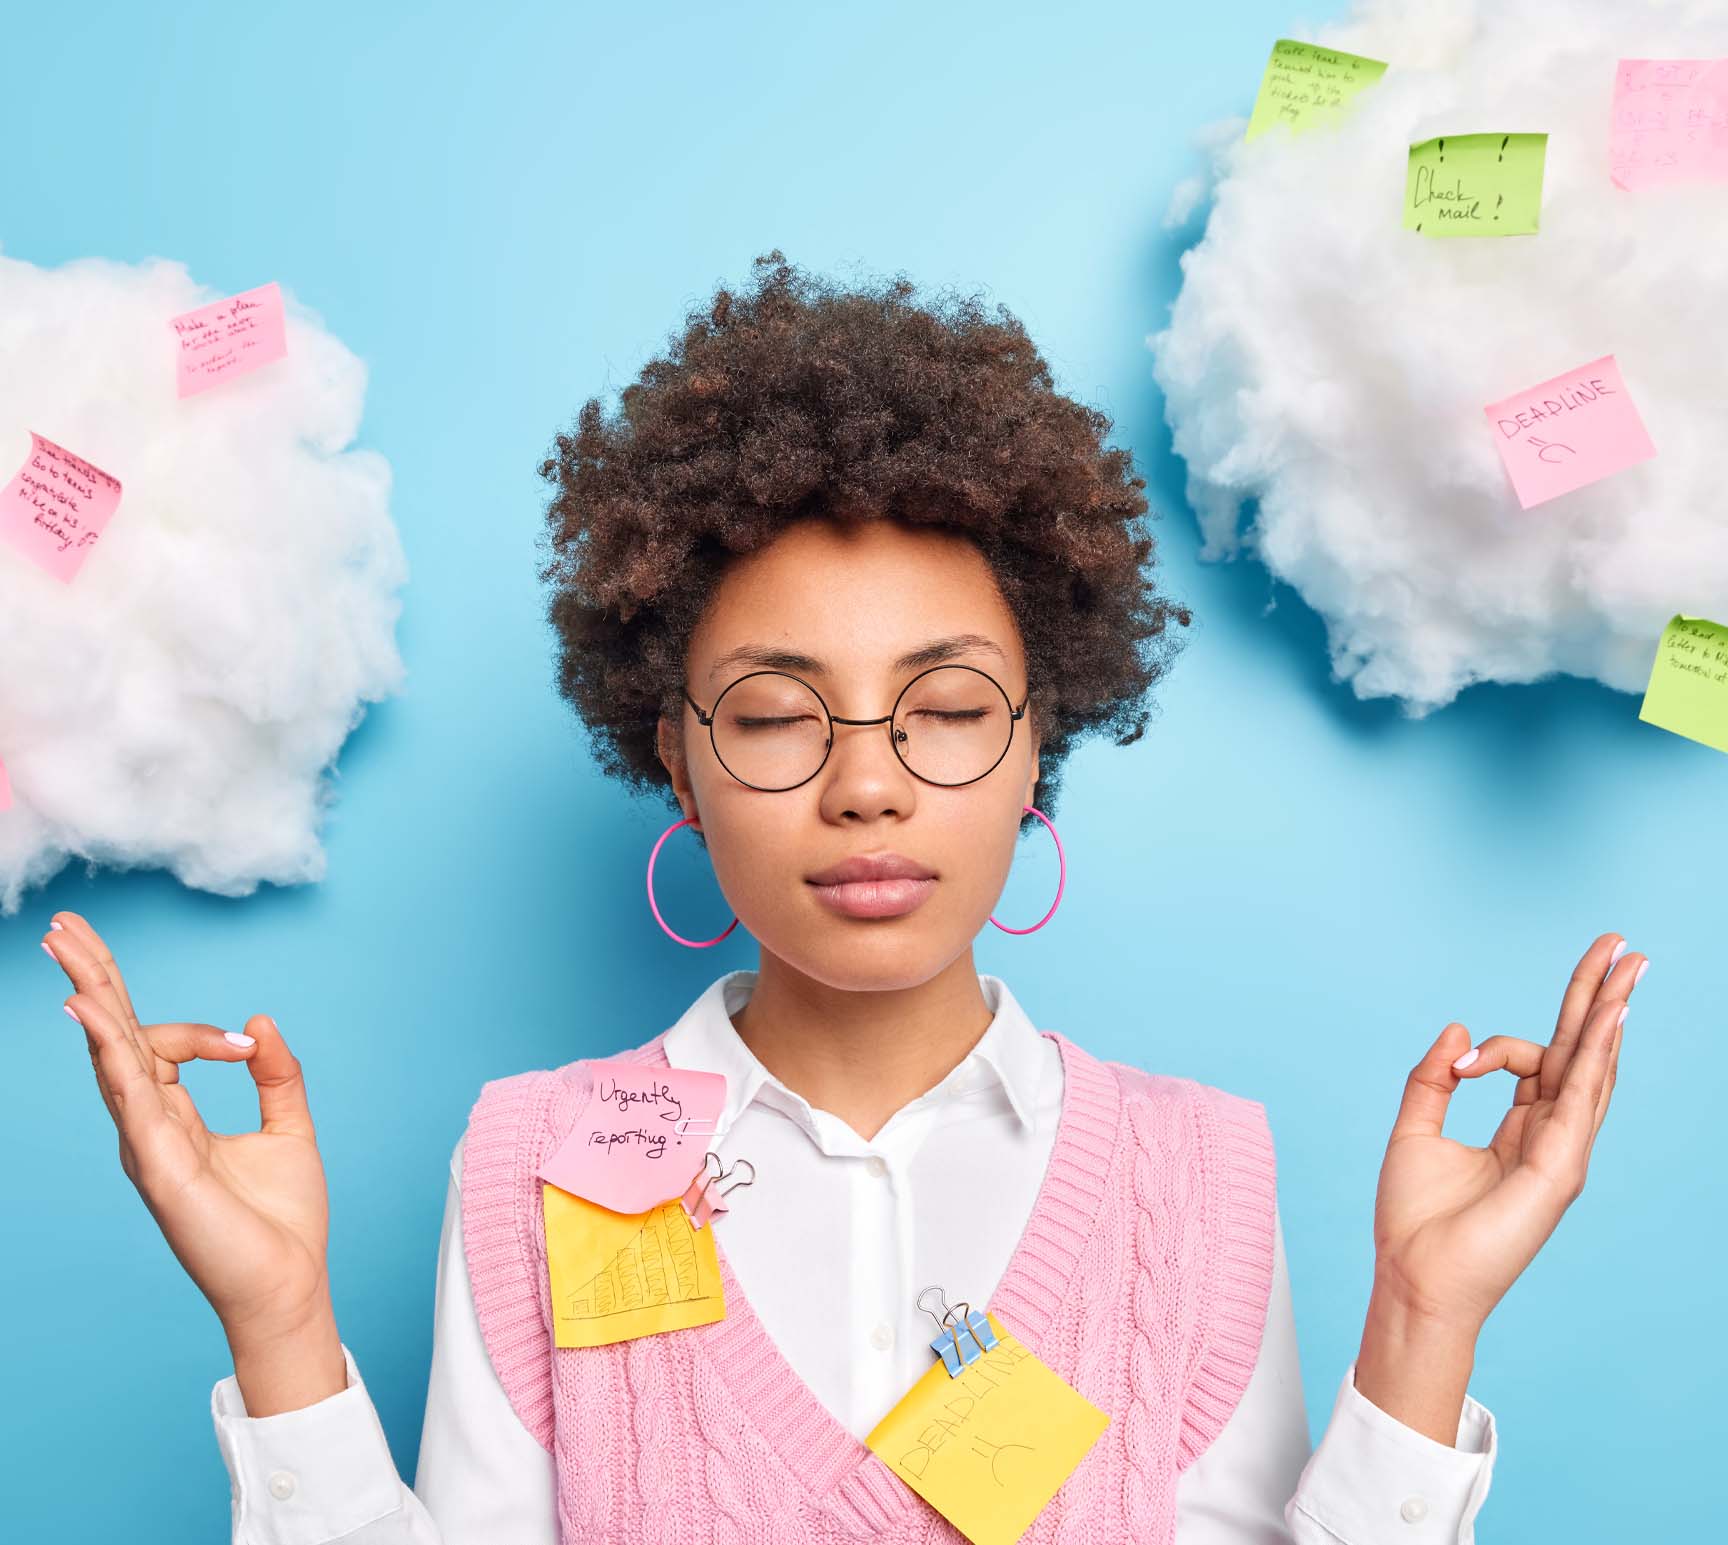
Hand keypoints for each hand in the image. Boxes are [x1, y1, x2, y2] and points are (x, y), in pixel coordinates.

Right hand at [45, 910, 333, 1346]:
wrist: (289, 1283)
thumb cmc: (280, 1218)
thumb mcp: (289, 1126)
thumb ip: (277, 1071)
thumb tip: (260, 1020)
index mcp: (175, 1116)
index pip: (157, 1043)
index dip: (198, 1028)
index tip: (247, 1042)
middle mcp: (149, 1125)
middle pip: (111, 1037)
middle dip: (92, 979)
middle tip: (64, 926)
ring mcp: (147, 1144)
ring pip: (110, 1055)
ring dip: (91, 996)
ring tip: (66, 946)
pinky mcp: (159, 1165)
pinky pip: (129, 1096)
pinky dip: (109, 1051)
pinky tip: (89, 1013)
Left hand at [1373, 930, 1643, 1335]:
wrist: (1413, 1277)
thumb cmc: (1415, 1219)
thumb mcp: (1414, 1130)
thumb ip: (1432, 1078)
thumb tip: (1458, 1031)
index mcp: (1520, 1129)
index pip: (1536, 1061)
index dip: (1500, 1045)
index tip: (1458, 1064)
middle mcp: (1550, 1136)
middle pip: (1582, 1053)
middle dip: (1599, 998)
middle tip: (1622, 946)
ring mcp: (1562, 1152)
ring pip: (1593, 1067)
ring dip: (1608, 1013)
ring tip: (1628, 963)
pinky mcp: (1560, 1168)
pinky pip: (1581, 1099)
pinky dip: (1596, 1054)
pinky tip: (1609, 1016)